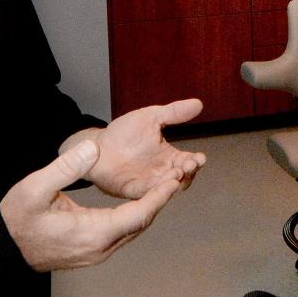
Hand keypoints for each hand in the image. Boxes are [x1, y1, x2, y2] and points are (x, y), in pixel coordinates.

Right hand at [0, 141, 181, 270]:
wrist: (4, 248)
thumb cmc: (18, 218)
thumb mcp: (36, 187)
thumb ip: (66, 166)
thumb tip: (93, 148)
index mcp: (93, 232)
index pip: (138, 215)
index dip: (159, 197)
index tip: (175, 180)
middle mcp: (101, 247)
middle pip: (141, 224)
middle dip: (159, 201)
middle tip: (176, 177)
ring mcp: (97, 252)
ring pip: (132, 230)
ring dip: (148, 209)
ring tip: (163, 186)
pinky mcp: (91, 251)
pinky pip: (121, 233)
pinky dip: (134, 216)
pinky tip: (138, 202)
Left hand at [60, 99, 205, 200]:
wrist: (97, 144)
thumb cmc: (124, 132)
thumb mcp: (151, 117)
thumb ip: (173, 112)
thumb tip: (199, 103)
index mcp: (169, 157)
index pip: (188, 161)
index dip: (196, 161)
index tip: (200, 158)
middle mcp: (161, 172)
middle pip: (182, 178)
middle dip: (188, 173)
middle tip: (189, 165)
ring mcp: (147, 183)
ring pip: (166, 188)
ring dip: (174, 182)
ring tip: (177, 173)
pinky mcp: (130, 190)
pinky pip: (145, 193)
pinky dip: (154, 190)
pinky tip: (160, 184)